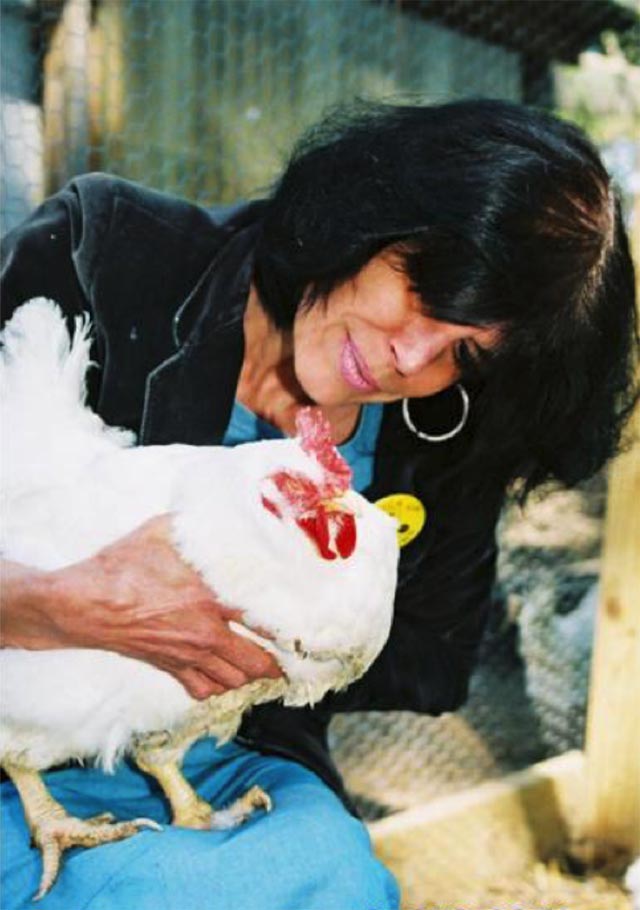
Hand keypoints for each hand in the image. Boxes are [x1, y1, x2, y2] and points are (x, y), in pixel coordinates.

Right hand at [46, 516, 282, 698]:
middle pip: (256, 662)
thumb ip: (199, 526)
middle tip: (289, 655)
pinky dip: (218, 687)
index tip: (304, 630)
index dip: (289, 629)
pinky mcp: (169, 667)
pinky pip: (203, 691)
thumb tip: (224, 511)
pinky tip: (222, 674)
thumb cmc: (123, 564)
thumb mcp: (164, 531)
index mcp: (209, 598)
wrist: (85, 602)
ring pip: (233, 681)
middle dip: (276, 662)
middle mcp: (204, 633)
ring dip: (250, 675)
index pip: (264, 620)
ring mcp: (187, 655)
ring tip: (262, 664)